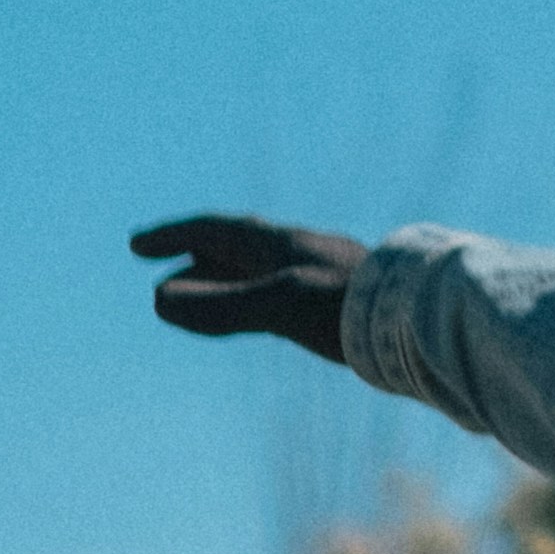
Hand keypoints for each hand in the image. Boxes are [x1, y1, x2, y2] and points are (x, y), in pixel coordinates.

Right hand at [131, 213, 367, 363]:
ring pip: (255, 274)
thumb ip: (221, 305)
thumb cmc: (350, 309)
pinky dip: (245, 303)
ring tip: (187, 298)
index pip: (216, 231)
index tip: (135, 246)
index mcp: (281, 245)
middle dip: (192, 257)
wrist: (419, 322)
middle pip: (234, 249)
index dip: (174, 236)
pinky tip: (249, 317)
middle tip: (156, 270)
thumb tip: (159, 299)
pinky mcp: (331, 307)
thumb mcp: (278, 304)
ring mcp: (315, 279)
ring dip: (217, 281)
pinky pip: (275, 297)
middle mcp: (296, 255)